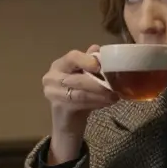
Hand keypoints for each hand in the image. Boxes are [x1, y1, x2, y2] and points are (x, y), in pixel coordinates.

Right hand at [42, 45, 117, 160]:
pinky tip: (108, 103)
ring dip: (100, 95)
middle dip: (98, 83)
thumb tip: (98, 48)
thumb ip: (89, 62)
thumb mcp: (83, 75)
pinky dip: (96, 103)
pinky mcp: (59, 107)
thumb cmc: (77, 92)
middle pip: (77, 79)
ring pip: (80, 93)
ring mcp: (52, 94)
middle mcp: (51, 77)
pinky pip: (80, 104)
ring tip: (114, 96)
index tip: (101, 66)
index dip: (87, 60)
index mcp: (59, 65)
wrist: (67, 119)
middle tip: (115, 86)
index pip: (72, 57)